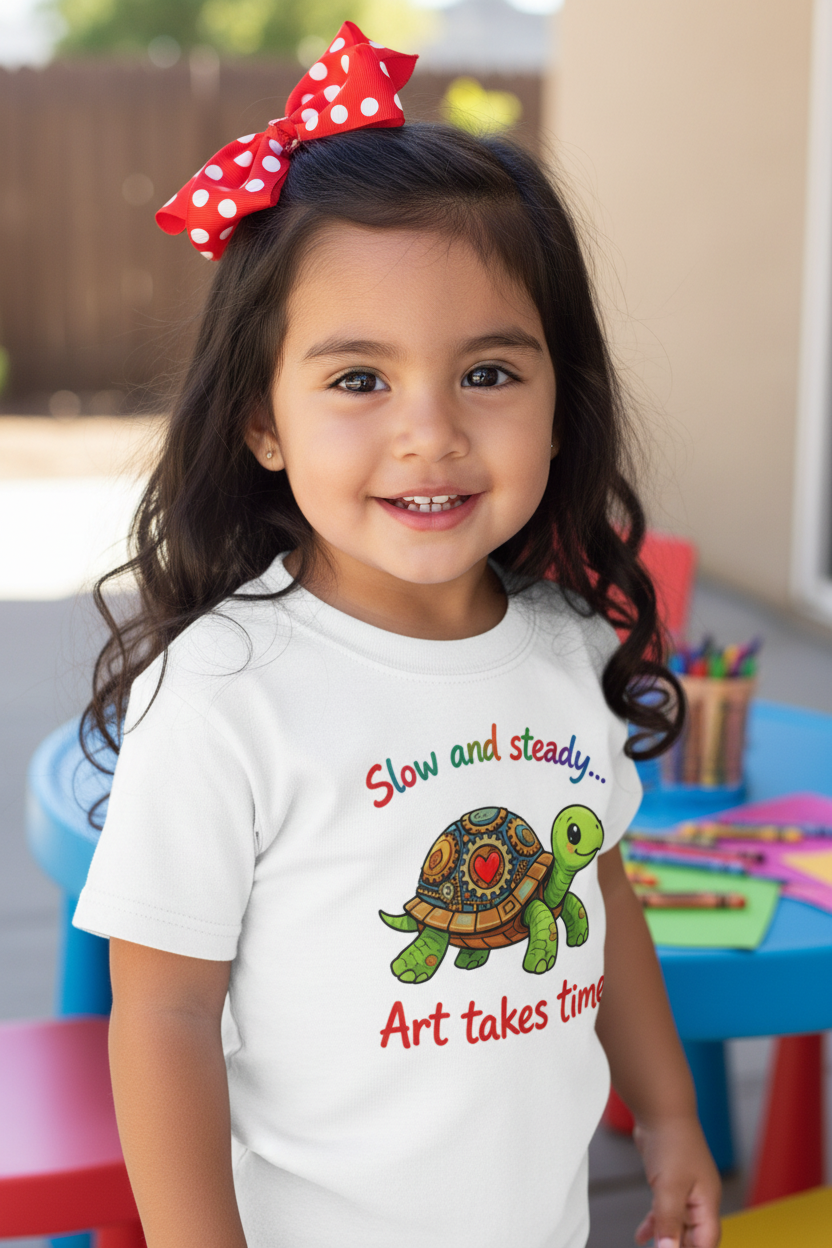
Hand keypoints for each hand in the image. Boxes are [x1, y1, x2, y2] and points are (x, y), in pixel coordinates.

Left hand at [633, 1116, 720, 1247]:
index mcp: (707, 1202)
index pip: (707, 1241)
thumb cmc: (672, 1141)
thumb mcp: (669, 1187)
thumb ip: (669, 1220)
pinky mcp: (670, 1182)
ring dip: (665, 1238)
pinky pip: (665, 1211)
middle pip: (694, 1236)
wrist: (660, 1110)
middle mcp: (699, 1198)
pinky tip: (641, 1235)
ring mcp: (685, 1190)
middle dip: (680, 1247)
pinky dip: (655, 1223)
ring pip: (677, 1224)